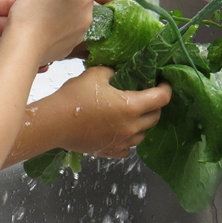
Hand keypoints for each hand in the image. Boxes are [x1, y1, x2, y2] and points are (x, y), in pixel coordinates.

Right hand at [4, 0, 98, 65]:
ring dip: (67, 15)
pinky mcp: (70, 48)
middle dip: (75, 0)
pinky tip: (44, 30)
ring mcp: (80, 34)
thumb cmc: (30, 12)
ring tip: (46, 16)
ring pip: (77, 19)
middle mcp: (86, 16)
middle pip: (86, 3)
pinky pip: (68, 34)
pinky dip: (60, 30)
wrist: (23, 46)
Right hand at [47, 66, 170, 156]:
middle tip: (147, 97)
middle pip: (155, 117)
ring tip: (131, 115)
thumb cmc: (74, 98)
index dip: (166, 88)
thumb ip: (111, 71)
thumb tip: (117, 72)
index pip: (161, 98)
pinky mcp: (111, 151)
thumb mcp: (94, 75)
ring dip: (141, 123)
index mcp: (131, 106)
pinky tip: (119, 131)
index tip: (164, 83)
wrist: (55, 123)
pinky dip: (128, 139)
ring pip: (143, 134)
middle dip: (155, 106)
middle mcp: (131, 126)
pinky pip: (129, 147)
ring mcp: (122, 141)